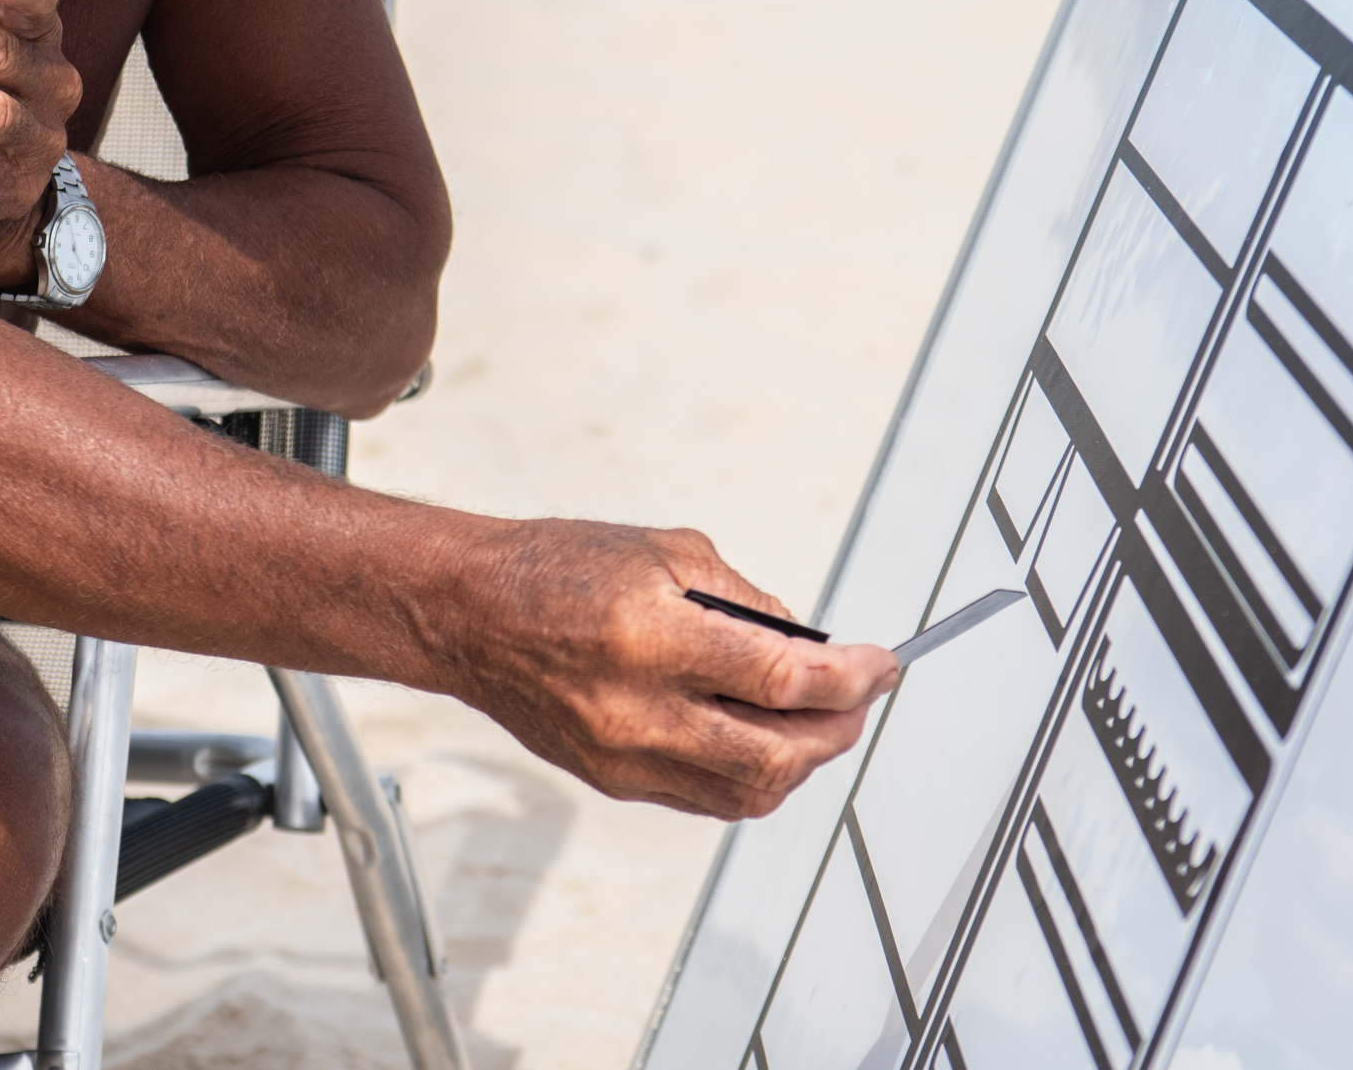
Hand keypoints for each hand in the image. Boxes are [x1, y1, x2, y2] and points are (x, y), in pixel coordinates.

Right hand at [452, 520, 897, 820]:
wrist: (471, 615)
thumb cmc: (555, 571)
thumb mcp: (665, 552)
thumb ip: (744, 603)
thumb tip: (807, 645)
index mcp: (652, 637)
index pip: (782, 678)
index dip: (850, 678)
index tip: (881, 666)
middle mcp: (638, 708)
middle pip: (777, 754)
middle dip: (838, 728)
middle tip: (860, 698)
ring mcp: (624, 756)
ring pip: (749, 792)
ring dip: (801, 762)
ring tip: (819, 722)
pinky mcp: (614, 782)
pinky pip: (708, 799)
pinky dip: (753, 776)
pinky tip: (767, 742)